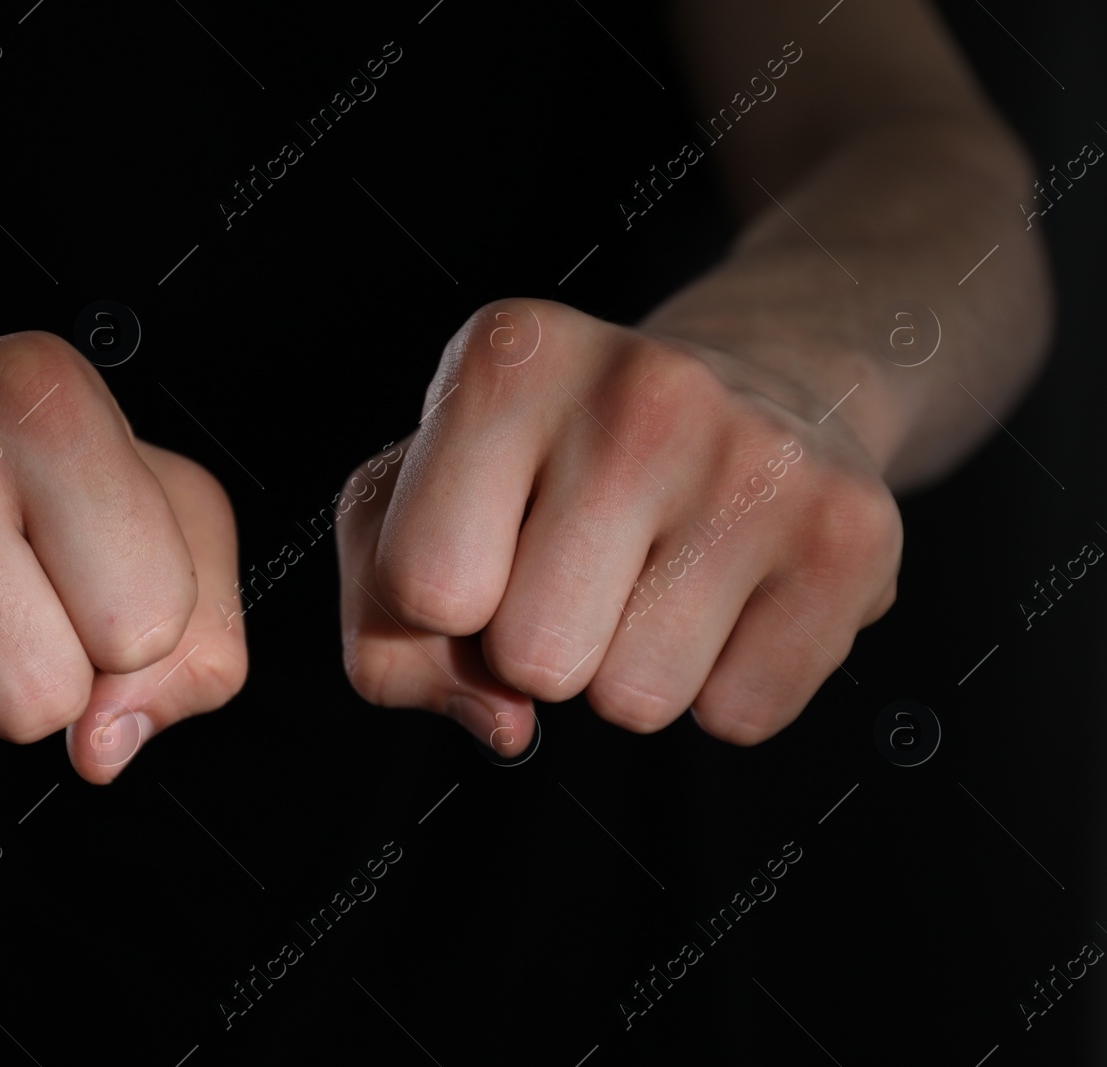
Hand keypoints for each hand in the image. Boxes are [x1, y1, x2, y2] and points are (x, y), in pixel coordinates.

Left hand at [336, 299, 899, 752]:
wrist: (752, 386)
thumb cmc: (547, 463)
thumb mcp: (415, 508)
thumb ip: (384, 630)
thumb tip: (503, 721)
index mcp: (507, 358)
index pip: (422, 586)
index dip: (439, 606)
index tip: (484, 544)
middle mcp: (641, 387)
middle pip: (531, 658)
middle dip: (537, 648)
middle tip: (583, 563)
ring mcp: (760, 456)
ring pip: (635, 702)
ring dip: (629, 669)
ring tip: (659, 568)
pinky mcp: (852, 533)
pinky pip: (740, 716)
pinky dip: (724, 684)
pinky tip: (733, 589)